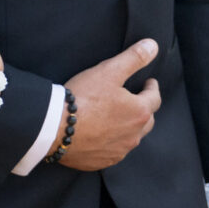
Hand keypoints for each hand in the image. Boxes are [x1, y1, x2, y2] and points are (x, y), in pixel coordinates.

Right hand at [57, 40, 160, 171]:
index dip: (152, 88)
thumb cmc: (83, 98)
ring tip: (119, 118)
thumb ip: (133, 58)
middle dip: (144, 109)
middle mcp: (134, 135)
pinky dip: (112, 142)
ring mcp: (118, 151)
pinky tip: (102, 135)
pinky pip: (114, 151)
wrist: (54, 127)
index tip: (149, 83)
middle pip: (147, 121)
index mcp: (139, 112)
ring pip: (131, 138)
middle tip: (136, 100)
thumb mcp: (109, 71)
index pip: (154, 98)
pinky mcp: (102, 161)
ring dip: (129, 128)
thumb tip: (153, 46)